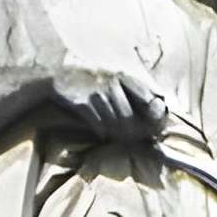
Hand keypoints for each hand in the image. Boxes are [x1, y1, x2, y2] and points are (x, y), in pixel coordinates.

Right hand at [51, 64, 166, 144]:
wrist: (60, 77)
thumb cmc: (91, 79)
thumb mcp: (114, 76)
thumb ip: (132, 88)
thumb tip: (157, 103)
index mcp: (124, 77)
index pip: (146, 98)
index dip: (153, 115)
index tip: (155, 127)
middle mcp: (112, 84)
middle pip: (129, 116)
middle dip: (133, 131)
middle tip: (136, 139)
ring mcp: (97, 94)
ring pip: (114, 122)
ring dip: (118, 134)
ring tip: (121, 139)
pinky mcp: (83, 103)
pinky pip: (97, 124)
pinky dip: (102, 132)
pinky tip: (103, 135)